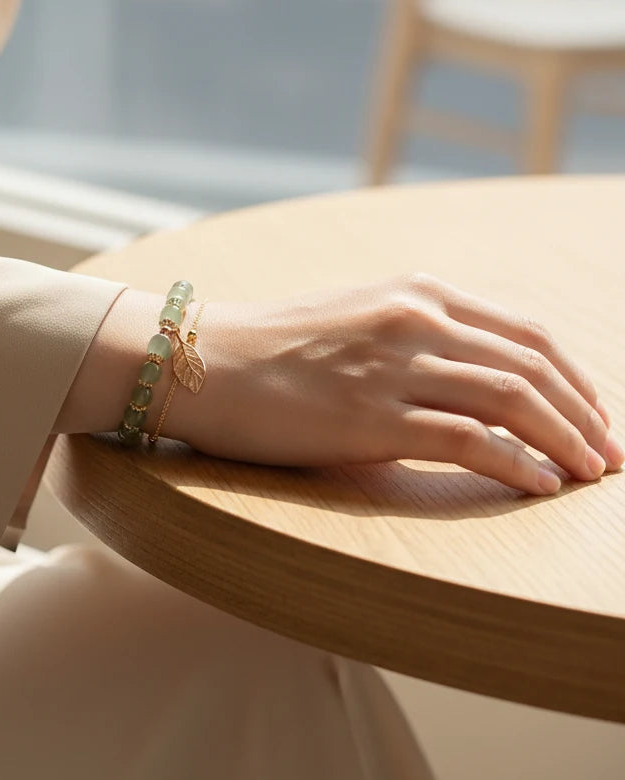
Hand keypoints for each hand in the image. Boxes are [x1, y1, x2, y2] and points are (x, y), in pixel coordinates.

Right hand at [177, 273, 621, 494]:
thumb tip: (463, 377)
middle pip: (534, 365)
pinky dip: (517, 464)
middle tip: (610, 455)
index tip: (594, 415)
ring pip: (514, 400)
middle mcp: (416, 319)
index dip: (575, 378)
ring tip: (590, 475)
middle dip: (585, 414)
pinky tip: (540, 486)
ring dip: (566, 442)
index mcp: (416, 293)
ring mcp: (395, 367)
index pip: (526, 333)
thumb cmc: (267, 348)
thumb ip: (411, 337)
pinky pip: (470, 440)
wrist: (197, 360)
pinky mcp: (372, 416)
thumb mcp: (353, 321)